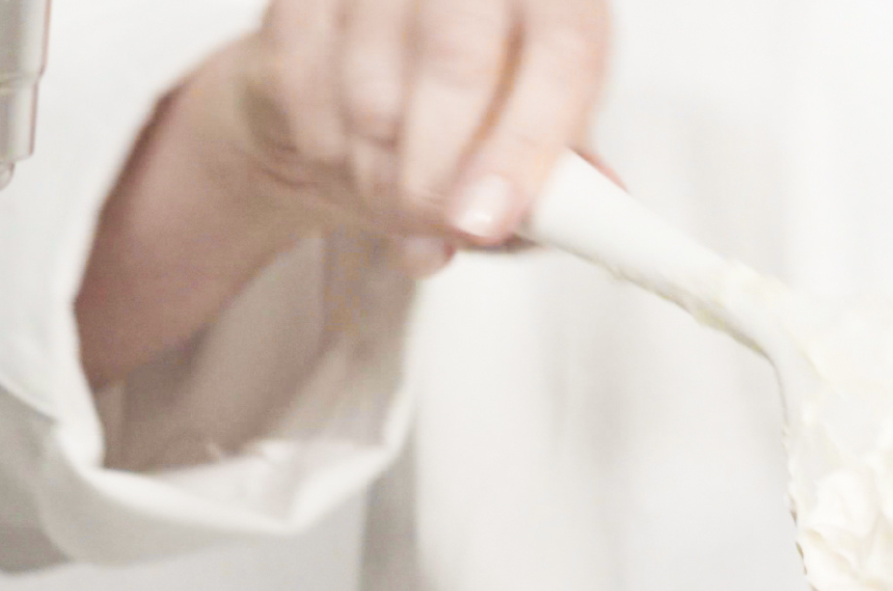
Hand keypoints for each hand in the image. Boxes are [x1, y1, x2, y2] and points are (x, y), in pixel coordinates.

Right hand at [78, 0, 608, 386]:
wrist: (355, 87)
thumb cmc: (464, 114)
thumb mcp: (535, 142)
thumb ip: (565, 179)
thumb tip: (589, 212)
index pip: (561, 54)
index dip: (525, 145)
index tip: (488, 222)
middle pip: (457, 62)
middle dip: (439, 177)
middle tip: (436, 235)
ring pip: (373, 92)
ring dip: (381, 181)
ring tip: (396, 210)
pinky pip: (303, 86)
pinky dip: (325, 153)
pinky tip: (344, 167)